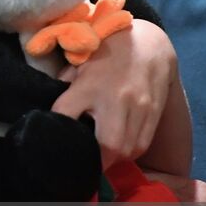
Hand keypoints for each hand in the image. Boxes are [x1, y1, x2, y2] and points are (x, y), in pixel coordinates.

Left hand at [51, 19, 176, 167]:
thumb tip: (52, 112)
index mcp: (89, 84)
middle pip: (108, 144)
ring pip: (128, 149)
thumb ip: (66, 86)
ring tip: (103, 159)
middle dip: (97, 161)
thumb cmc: (106, 53)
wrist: (149, 44)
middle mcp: (115, 97)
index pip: (65, 114)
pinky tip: (122, 151)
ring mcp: (138, 106)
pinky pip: (142, 144)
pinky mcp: (154, 112)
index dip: (55, 130)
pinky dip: (130, 152)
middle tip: (85, 162)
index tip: (52, 141)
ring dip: (114, 160)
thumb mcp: (79, 63)